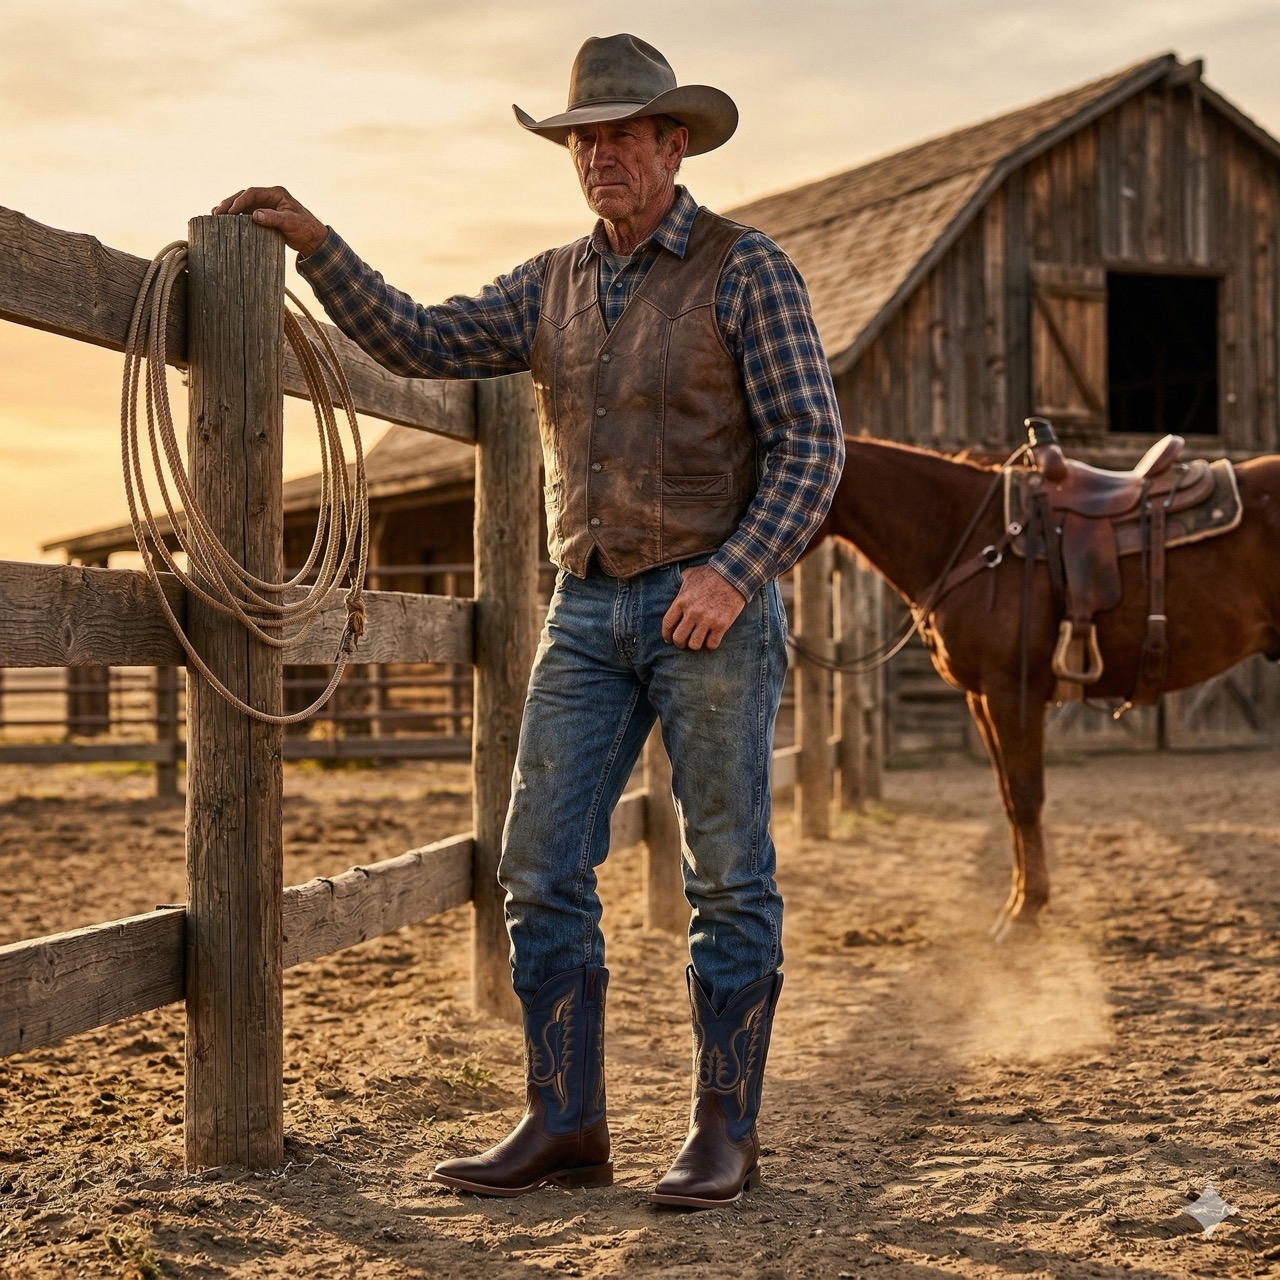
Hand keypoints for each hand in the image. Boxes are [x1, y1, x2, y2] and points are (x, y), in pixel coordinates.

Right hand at [211, 186, 327, 256]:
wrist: (313, 239)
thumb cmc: (305, 229)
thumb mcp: (291, 223)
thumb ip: (274, 218)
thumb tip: (255, 215)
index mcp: (277, 193)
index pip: (253, 193)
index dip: (240, 201)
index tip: (230, 211)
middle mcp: (269, 197)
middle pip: (245, 196)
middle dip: (230, 203)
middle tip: (217, 212)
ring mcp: (266, 206)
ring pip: (244, 204)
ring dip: (230, 209)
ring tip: (216, 215)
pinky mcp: (264, 215)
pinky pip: (247, 213)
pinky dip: (236, 216)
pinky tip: (226, 221)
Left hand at [661, 564, 747, 650]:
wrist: (734, 574)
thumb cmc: (711, 574)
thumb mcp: (690, 574)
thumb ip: (680, 582)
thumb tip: (675, 584)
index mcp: (682, 601)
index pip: (668, 624)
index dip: (666, 635)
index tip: (668, 639)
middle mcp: (692, 612)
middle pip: (679, 638)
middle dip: (679, 643)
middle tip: (683, 643)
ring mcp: (707, 619)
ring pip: (694, 645)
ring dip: (695, 645)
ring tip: (698, 641)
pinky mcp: (722, 624)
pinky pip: (712, 644)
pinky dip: (710, 644)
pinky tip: (711, 639)